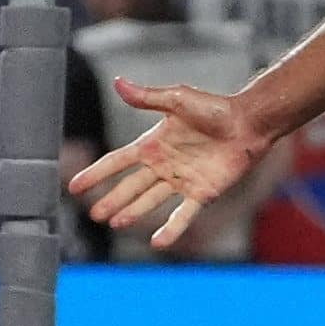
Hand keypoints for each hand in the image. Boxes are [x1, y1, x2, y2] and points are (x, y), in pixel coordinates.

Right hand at [67, 78, 268, 249]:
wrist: (249, 122)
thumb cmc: (216, 108)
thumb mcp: (178, 100)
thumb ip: (148, 97)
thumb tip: (118, 83)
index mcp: (153, 144)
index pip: (117, 161)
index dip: (97, 173)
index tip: (74, 187)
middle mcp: (164, 165)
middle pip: (131, 186)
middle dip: (112, 199)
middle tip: (94, 214)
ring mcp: (182, 180)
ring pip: (151, 201)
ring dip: (133, 212)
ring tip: (115, 223)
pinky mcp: (202, 193)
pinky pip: (183, 214)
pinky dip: (171, 229)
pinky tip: (158, 242)